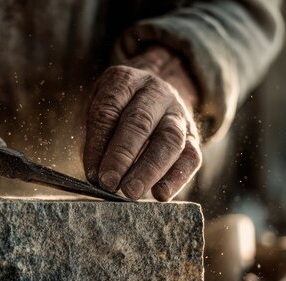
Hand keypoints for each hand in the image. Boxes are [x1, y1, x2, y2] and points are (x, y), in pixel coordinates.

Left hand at [84, 46, 201, 200]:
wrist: (156, 97)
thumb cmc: (116, 111)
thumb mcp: (97, 109)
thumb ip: (94, 136)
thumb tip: (96, 174)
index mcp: (125, 81)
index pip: (110, 108)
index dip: (98, 141)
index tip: (92, 172)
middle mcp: (155, 93)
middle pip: (140, 122)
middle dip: (122, 155)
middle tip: (109, 183)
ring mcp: (178, 114)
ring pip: (169, 140)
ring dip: (149, 169)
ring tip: (132, 192)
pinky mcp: (193, 137)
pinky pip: (190, 157)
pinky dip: (177, 177)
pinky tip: (161, 194)